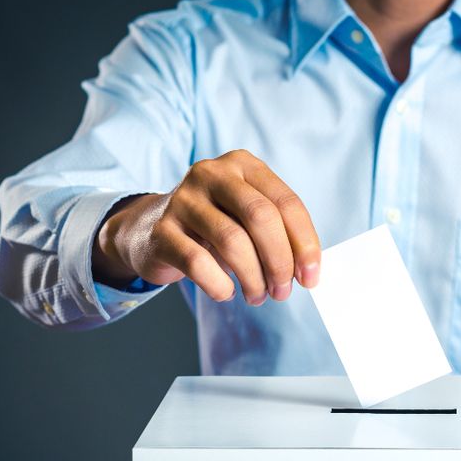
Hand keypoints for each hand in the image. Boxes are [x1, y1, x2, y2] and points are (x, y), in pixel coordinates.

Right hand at [93, 149, 320, 304]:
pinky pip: (199, 263)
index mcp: (243, 164)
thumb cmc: (214, 227)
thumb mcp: (248, 219)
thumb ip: (279, 235)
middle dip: (279, 261)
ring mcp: (183, 199)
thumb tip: (308, 270)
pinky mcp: (161, 229)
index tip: (311, 277)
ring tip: (257, 296)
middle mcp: (212, 173)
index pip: (286, 203)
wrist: (150, 231)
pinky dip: (220, 285)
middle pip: (261, 217)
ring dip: (253, 278)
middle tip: (283, 291)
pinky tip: (226, 292)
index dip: (305, 243)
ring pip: (232, 241)